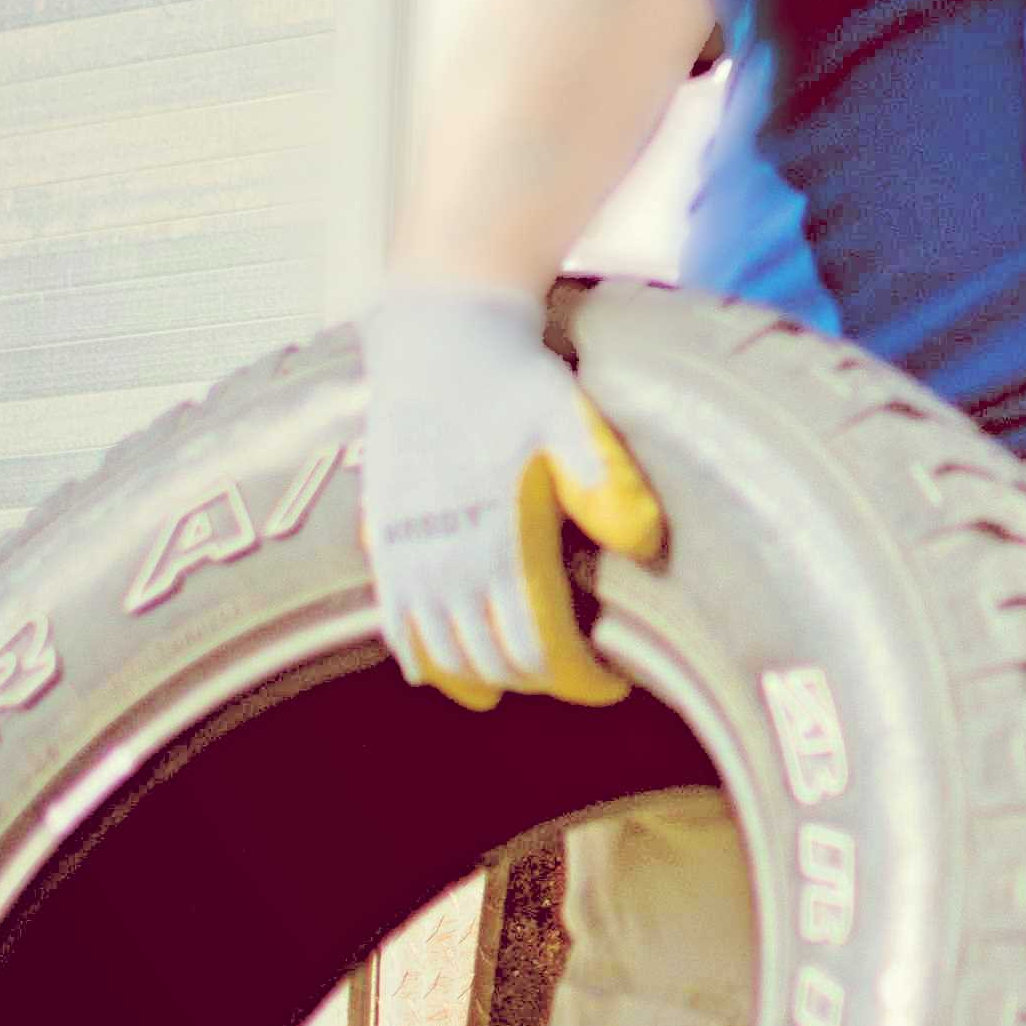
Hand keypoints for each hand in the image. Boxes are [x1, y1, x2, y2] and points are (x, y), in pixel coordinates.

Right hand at [361, 280, 662, 709]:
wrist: (436, 343)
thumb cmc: (514, 383)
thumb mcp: (571, 420)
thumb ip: (606, 482)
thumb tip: (644, 544)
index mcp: (500, 543)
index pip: (543, 651)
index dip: (582, 681)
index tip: (615, 681)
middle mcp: (446, 563)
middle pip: (498, 665)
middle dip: (545, 682)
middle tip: (580, 672)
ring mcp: (406, 559)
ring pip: (447, 661)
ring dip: (490, 679)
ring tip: (529, 675)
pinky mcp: (381, 546)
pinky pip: (398, 632)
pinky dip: (427, 664)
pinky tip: (452, 672)